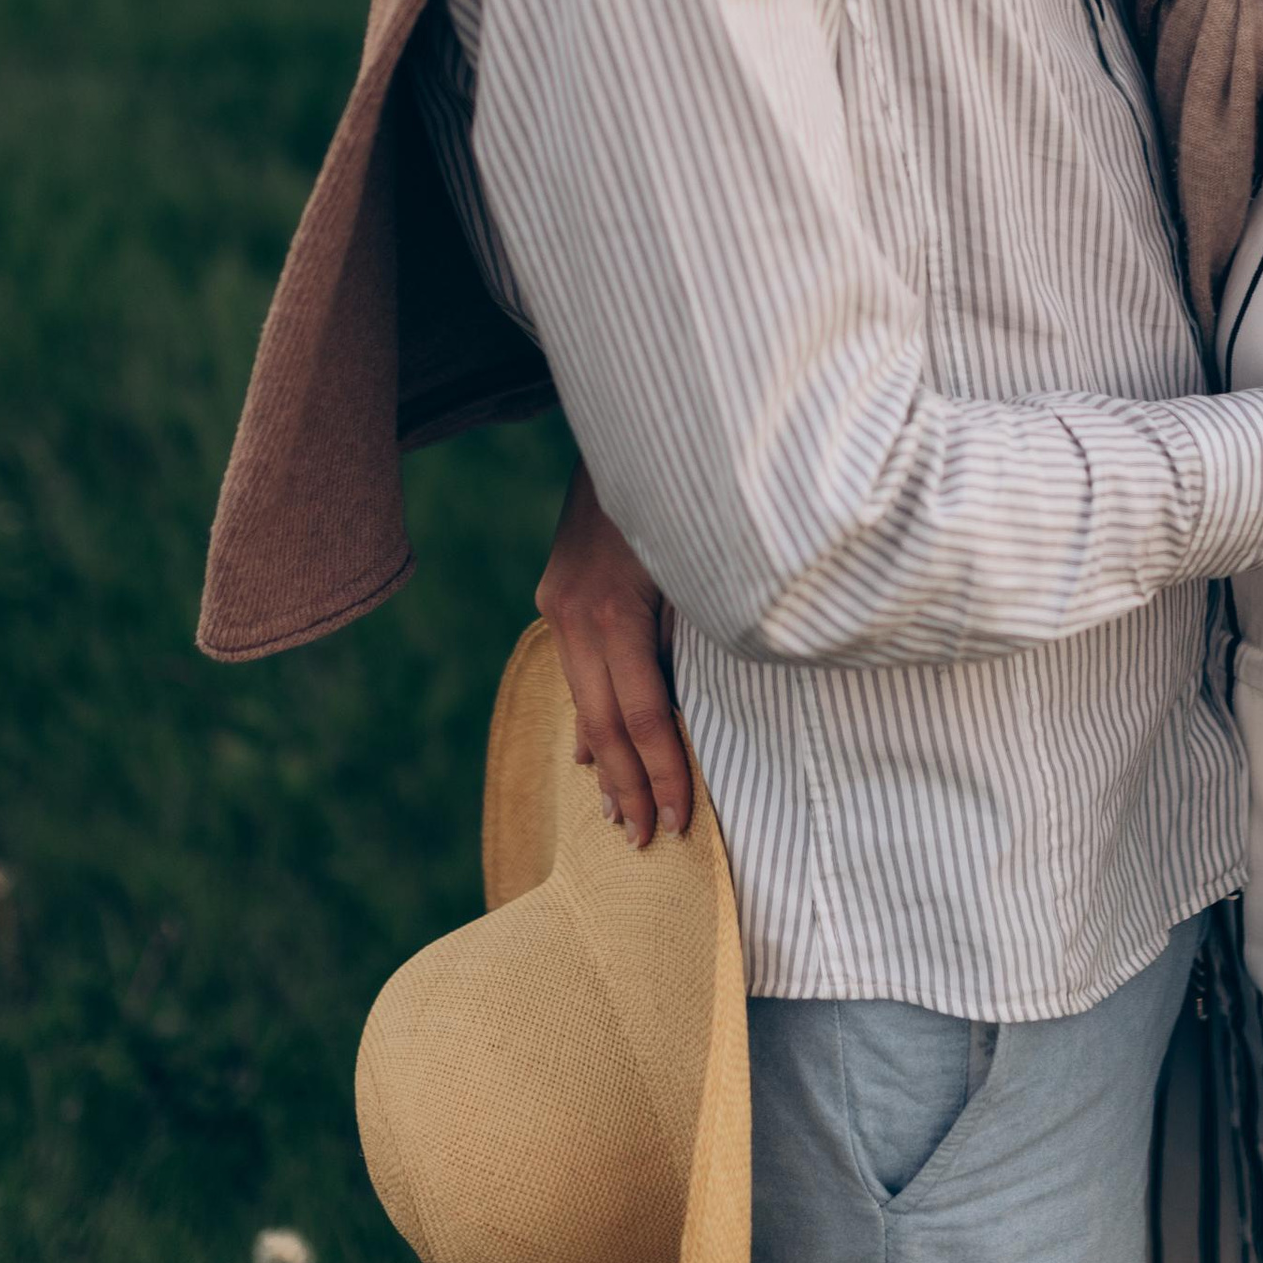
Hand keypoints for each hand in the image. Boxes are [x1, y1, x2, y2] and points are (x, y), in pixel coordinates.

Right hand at [536, 461, 689, 847]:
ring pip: (584, 698)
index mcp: (613, 609)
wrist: (634, 421)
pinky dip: (588, 713)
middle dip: (628, 785)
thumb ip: (695, 632)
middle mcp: (575, 609)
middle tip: (648, 842)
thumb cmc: (691, 489)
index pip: (644, 715)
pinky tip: (589, 752)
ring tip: (617, 815)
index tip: (680, 822)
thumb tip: (693, 706)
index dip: (663, 773)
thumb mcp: (704, 561)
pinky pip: (576, 667)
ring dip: (603, 760)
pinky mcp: (558, 589)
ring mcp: (559, 599)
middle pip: (604, 721)